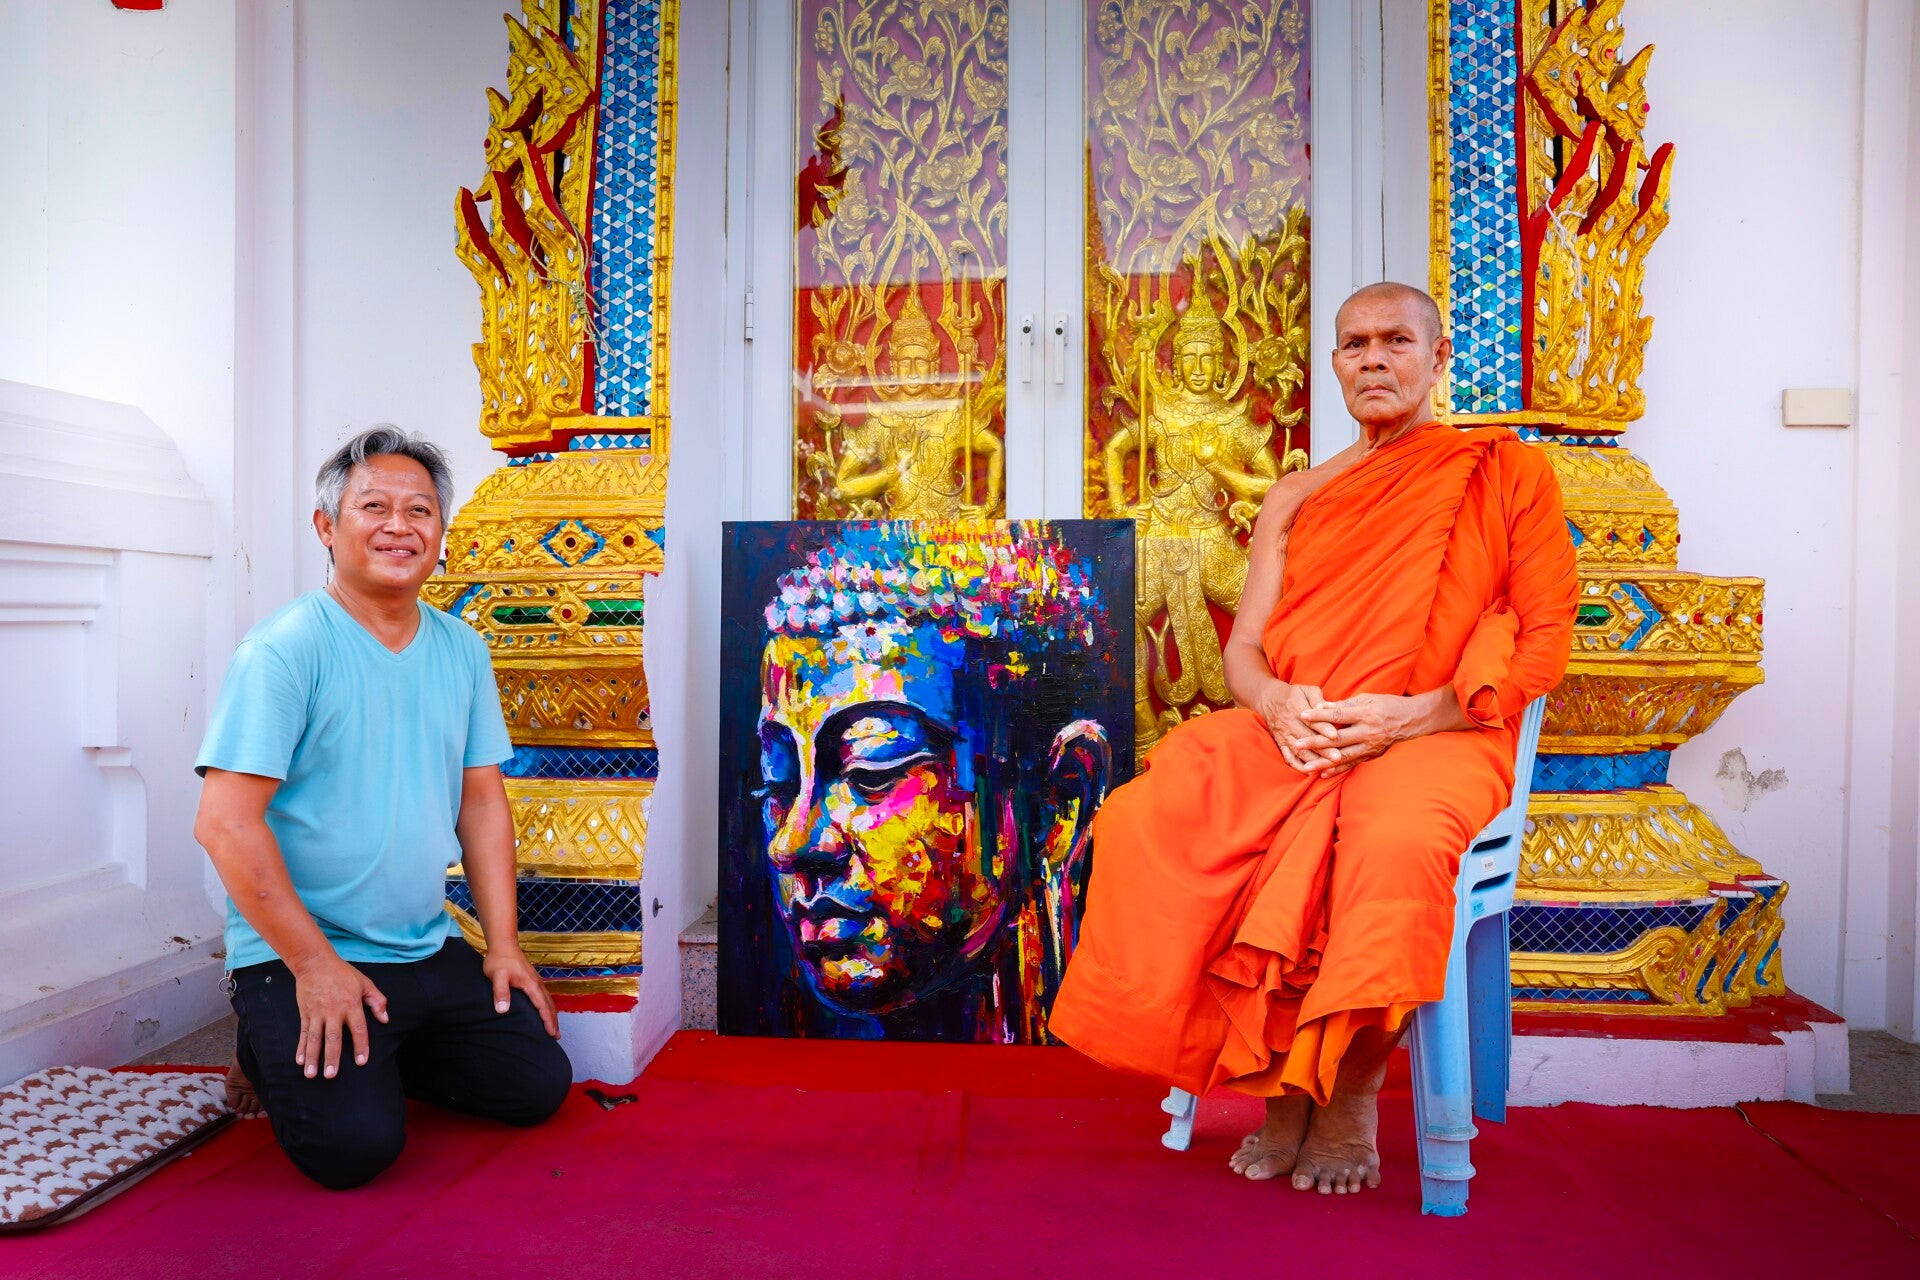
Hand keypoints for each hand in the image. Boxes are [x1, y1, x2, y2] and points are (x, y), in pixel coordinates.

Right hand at [287, 952, 388, 1079]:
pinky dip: (301, 1047)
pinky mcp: (305, 1012)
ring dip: (313, 1057)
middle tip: (330, 1075)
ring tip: (311, 1074)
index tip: (361, 1061)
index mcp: (351, 1004)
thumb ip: (377, 1001)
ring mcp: (317, 1012)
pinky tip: (300, 1060)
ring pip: (315, 1038)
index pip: (358, 1028)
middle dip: (332, 1057)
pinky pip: (304, 1033)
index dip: (361, 1045)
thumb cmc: (343, 973)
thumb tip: (385, 1019)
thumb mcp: (365, 983)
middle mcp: (334, 1010)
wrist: (315, 962)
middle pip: (333, 1037)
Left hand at [483, 944, 559, 1038]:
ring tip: (553, 1027)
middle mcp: (537, 983)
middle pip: (549, 1004)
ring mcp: (536, 981)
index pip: (542, 1005)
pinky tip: (545, 1011)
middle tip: (556, 1036)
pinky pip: (544, 996)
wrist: (503, 944)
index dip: (547, 1020)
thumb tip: (503, 1010)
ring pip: (548, 1000)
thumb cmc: (499, 960)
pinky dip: (548, 1006)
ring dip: (552, 1014)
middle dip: (554, 1020)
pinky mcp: (532, 980)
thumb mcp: (497, 976)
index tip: (551, 1033)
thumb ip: (500, 992)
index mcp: (531, 984)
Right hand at [1253, 681, 1339, 772]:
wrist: (1269, 700)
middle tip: (1338, 757)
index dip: (1323, 728)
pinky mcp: (1281, 744)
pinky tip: (1311, 772)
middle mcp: (1289, 724)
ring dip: (1313, 761)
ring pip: (1299, 751)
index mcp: (1297, 708)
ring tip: (1327, 767)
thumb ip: (1317, 699)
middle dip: (1323, 749)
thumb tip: (1326, 707)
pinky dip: (1299, 766)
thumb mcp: (1306, 690)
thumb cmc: (1293, 694)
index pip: (1311, 720)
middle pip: (1307, 739)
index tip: (1335, 735)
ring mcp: (1284, 736)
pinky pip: (1288, 758)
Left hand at [1290, 693, 1422, 775]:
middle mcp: (1368, 732)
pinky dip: (1338, 770)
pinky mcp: (1372, 755)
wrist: (1412, 720)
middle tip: (1297, 744)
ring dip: (1323, 762)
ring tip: (1306, 766)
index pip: (1337, 714)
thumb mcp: (1367, 698)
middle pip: (1338, 738)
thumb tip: (1320, 706)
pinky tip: (1323, 774)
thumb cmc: (1387, 705)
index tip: (1302, 715)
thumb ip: (1343, 704)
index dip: (1319, 716)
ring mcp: (1371, 746)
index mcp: (1365, 714)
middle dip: (1315, 742)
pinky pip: (1352, 764)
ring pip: (1343, 756)